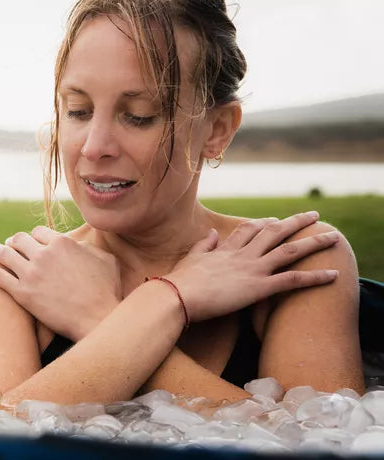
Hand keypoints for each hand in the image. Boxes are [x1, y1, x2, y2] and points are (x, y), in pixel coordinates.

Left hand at [0, 226, 120, 340]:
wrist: (97, 318)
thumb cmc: (106, 291)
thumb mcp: (105, 260)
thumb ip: (88, 247)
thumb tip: (79, 244)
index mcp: (62, 242)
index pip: (39, 232)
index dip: (34, 236)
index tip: (31, 241)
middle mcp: (43, 254)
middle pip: (20, 239)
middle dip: (14, 241)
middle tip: (8, 244)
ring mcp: (30, 273)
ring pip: (5, 254)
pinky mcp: (22, 293)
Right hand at [167, 211, 339, 321]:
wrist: (177, 296)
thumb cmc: (180, 281)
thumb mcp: (191, 258)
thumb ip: (204, 245)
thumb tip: (211, 232)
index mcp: (226, 249)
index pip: (249, 230)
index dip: (264, 224)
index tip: (275, 221)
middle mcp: (243, 255)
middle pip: (275, 232)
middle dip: (296, 223)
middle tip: (314, 215)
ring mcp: (253, 269)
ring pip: (290, 251)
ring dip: (314, 242)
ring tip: (334, 237)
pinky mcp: (259, 287)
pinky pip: (293, 280)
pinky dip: (315, 277)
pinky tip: (333, 275)